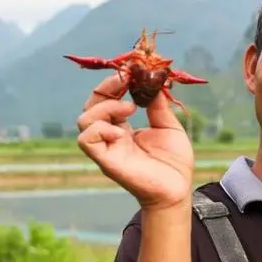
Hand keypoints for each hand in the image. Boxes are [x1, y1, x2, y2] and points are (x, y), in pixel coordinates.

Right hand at [76, 73, 193, 210]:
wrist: (178, 189)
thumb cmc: (174, 161)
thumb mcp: (169, 126)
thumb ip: (158, 106)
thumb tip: (152, 81)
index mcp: (123, 128)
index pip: (106, 100)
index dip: (113, 84)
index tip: (129, 73)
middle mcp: (111, 137)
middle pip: (90, 106)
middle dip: (105, 88)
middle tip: (125, 81)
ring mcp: (107, 148)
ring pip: (83, 121)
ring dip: (105, 108)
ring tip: (130, 109)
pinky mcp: (106, 161)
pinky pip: (86, 140)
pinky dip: (99, 128)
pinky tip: (121, 130)